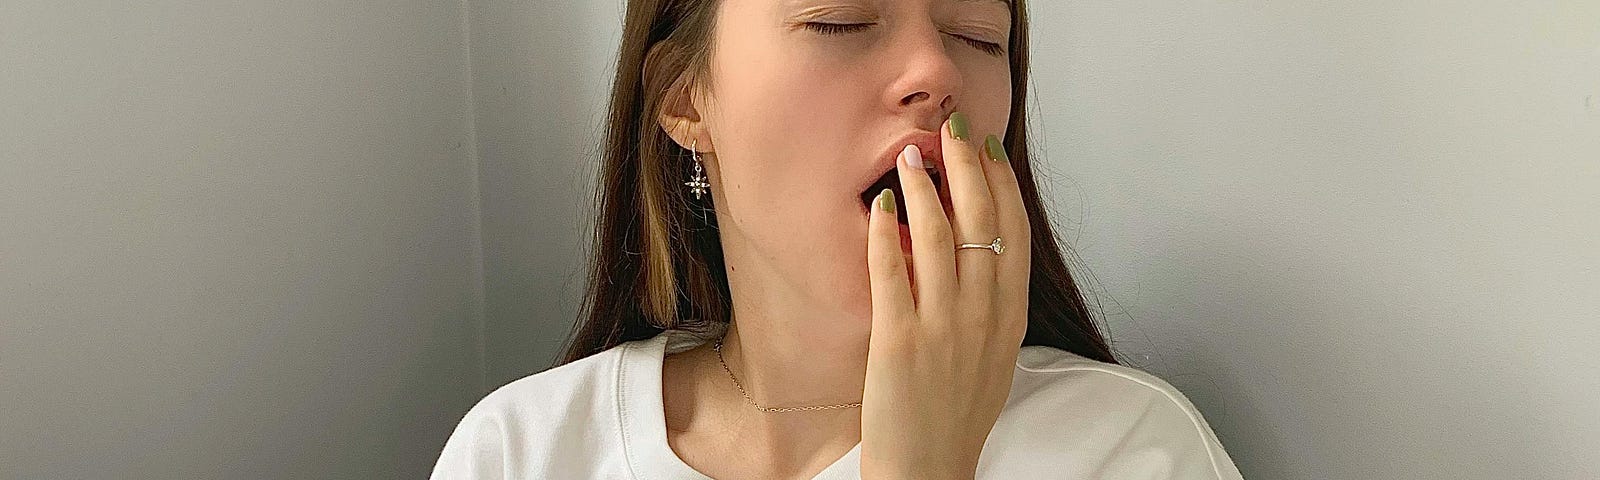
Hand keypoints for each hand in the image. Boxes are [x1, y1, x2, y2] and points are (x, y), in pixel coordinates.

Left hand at [859, 112, 1031, 479]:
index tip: (988, 147)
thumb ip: (993, 303)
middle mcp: (984, 314)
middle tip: (950, 130)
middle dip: (967, 164)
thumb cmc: (956, 415)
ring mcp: (943, 326)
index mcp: (1010, 316)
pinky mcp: (899, 340)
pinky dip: (885, 231)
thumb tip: (983, 250)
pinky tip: (880, 205)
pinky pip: (892, 270)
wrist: (929, 471)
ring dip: (924, 184)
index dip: (1002, 182)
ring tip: (909, 154)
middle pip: (982, 218)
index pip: (1015, 230)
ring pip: (939, 233)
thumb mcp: (994, 355)